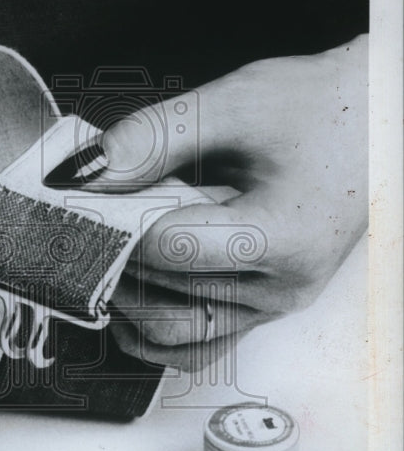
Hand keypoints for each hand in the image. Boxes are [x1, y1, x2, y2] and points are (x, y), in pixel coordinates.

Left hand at [94, 35, 367, 368]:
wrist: (375, 124)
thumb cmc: (319, 109)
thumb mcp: (233, 104)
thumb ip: (151, 138)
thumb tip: (79, 175)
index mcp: (284, 236)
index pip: (170, 248)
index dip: (113, 226)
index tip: (76, 201)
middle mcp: (282, 287)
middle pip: (166, 293)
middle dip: (112, 258)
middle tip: (76, 224)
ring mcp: (274, 307)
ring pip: (174, 336)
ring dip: (126, 301)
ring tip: (103, 254)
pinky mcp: (263, 310)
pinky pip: (196, 346)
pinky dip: (151, 332)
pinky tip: (127, 297)